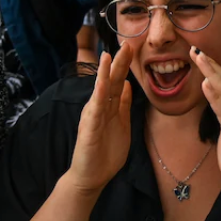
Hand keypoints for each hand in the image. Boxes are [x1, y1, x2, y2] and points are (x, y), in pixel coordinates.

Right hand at [66, 39, 138, 192]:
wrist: (90, 177)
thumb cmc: (105, 152)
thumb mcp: (120, 124)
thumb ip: (122, 104)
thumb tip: (127, 84)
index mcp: (109, 106)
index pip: (118, 81)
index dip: (124, 65)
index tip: (132, 47)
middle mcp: (99, 107)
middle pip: (110, 81)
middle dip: (118, 63)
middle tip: (127, 44)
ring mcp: (93, 116)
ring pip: (100, 91)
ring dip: (105, 73)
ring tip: (109, 55)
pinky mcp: (89, 128)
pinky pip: (95, 109)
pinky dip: (98, 95)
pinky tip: (102, 83)